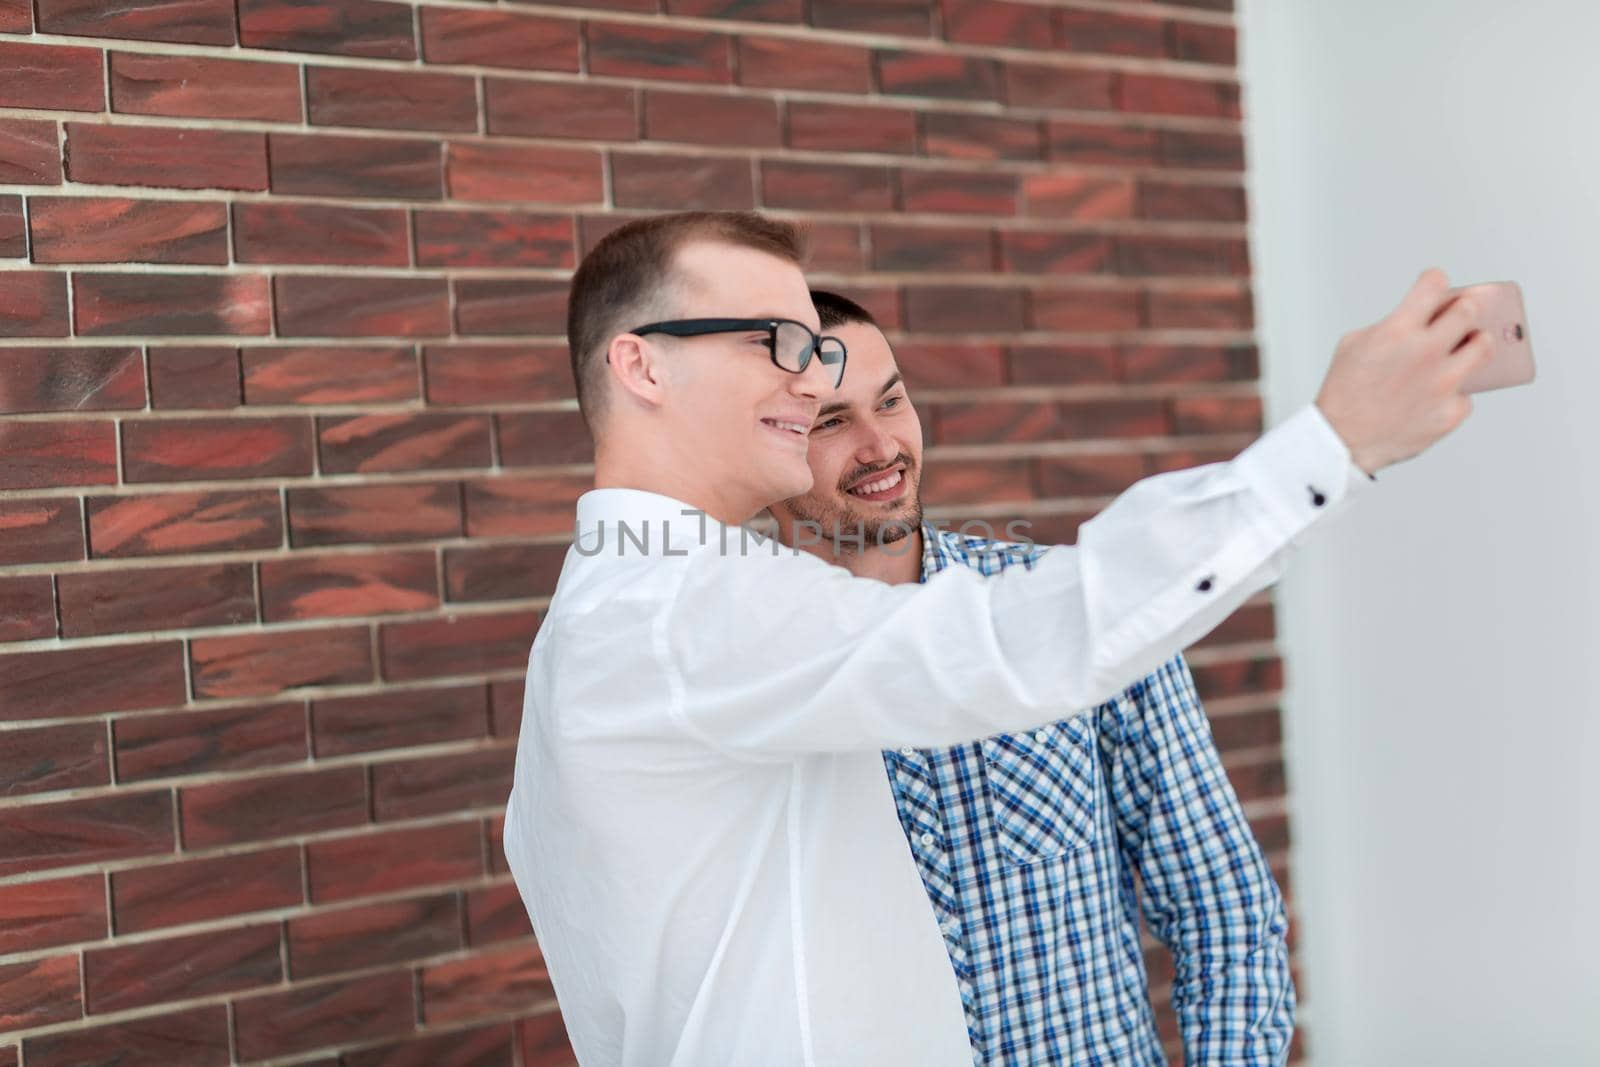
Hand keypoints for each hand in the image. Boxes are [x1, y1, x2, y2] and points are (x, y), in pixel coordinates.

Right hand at [1314, 268, 1495, 474]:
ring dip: (1476, 343)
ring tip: (1466, 347)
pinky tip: (1436, 396)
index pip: (1434, 284)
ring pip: (1484, 346)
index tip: (1435, 286)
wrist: (1341, 441)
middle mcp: (1426, 352)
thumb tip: (1426, 317)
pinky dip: (1454, 392)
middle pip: (1469, 310)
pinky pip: (1467, 392)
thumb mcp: (1355, 344)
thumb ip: (1392, 324)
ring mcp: (1444, 383)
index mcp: (1398, 330)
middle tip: (1460, 315)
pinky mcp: (1452, 412)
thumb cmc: (1344, 391)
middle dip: (1464, 309)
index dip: (1434, 281)